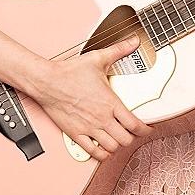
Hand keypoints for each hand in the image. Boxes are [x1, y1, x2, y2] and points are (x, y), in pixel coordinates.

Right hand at [34, 34, 154, 160]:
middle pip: (125, 139)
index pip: (135, 124)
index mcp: (110, 102)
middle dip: (131, 137)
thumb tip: (134, 41)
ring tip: (118, 138)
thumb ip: (119, 50)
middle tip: (131, 132)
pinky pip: (92, 153)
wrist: (47, 81)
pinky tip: (102, 147)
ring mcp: (89, 128)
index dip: (145, 130)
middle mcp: (101, 118)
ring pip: (111, 148)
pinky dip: (100, 153)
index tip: (147, 129)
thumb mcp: (98, 58)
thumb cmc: (70, 72)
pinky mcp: (75, 134)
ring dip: (117, 145)